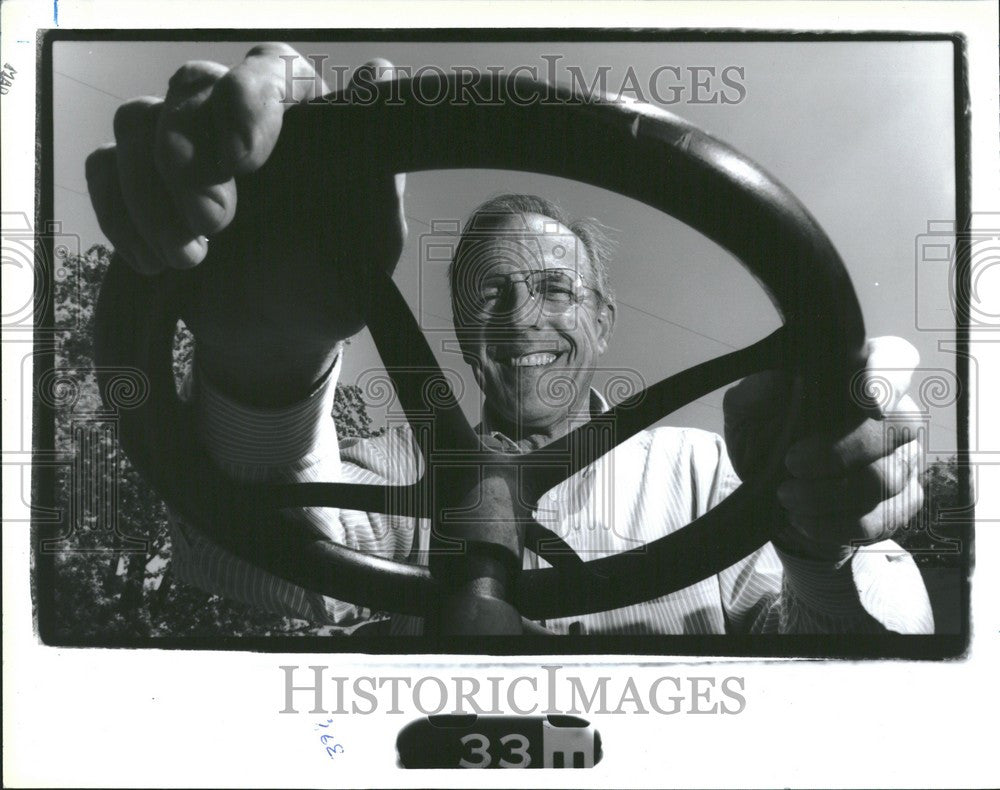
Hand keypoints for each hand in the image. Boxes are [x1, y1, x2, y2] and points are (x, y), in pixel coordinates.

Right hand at [86, 44, 406, 403]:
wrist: (278, 338)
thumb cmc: (332, 286)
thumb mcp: (370, 247)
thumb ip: (379, 176)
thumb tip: (377, 78)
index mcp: (304, 123)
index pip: (272, 69)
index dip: (247, 98)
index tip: (243, 158)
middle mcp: (241, 121)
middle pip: (191, 84)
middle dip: (189, 152)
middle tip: (215, 223)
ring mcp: (187, 148)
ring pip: (136, 120)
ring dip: (150, 192)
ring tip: (188, 260)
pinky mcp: (142, 185)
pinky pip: (104, 167)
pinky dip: (119, 215)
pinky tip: (154, 264)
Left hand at [723, 336, 924, 560]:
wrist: (773, 496)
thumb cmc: (768, 437)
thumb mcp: (748, 411)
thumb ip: (757, 391)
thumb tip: (774, 380)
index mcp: (860, 376)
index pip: (895, 358)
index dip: (888, 377)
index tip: (867, 401)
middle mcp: (894, 414)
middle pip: (898, 425)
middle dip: (841, 450)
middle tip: (792, 463)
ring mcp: (905, 460)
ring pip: (886, 478)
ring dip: (828, 493)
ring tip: (786, 495)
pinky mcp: (901, 504)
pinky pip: (880, 518)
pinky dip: (836, 523)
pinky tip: (804, 519)